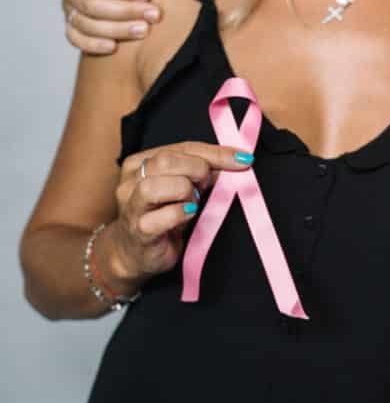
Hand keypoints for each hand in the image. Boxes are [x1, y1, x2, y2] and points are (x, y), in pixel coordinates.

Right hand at [60, 0, 163, 54]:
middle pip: (90, 4)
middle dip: (124, 10)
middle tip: (154, 15)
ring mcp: (68, 10)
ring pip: (86, 24)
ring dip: (116, 29)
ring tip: (144, 31)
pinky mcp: (72, 29)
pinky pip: (76, 39)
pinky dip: (93, 44)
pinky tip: (114, 47)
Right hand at [100, 142, 254, 293]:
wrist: (138, 254)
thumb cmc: (164, 216)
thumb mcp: (184, 188)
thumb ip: (205, 172)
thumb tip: (238, 161)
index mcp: (141, 162)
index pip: (183, 147)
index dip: (217, 153)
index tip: (245, 159)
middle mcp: (131, 180)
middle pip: (166, 160)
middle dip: (197, 171)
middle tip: (205, 189)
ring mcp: (131, 206)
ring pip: (157, 185)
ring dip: (185, 193)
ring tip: (192, 205)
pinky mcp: (139, 230)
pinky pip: (164, 215)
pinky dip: (182, 213)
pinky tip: (189, 215)